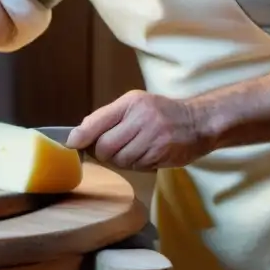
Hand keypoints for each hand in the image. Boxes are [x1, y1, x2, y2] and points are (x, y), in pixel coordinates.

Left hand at [66, 90, 209, 170]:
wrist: (198, 121)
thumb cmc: (161, 113)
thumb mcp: (135, 104)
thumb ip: (108, 116)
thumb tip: (79, 134)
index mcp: (131, 103)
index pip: (97, 121)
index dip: (80, 136)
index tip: (71, 144)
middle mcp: (141, 117)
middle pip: (105, 146)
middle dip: (102, 153)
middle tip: (108, 150)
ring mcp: (153, 136)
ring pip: (120, 160)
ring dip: (120, 161)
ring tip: (131, 150)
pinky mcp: (161, 153)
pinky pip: (136, 166)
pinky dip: (136, 165)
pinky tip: (145, 155)